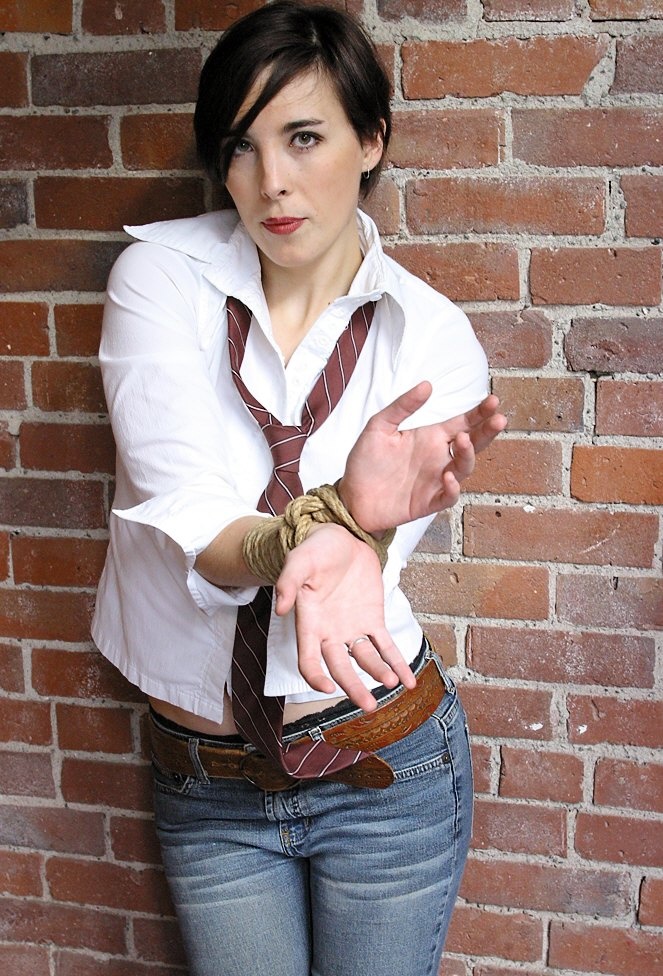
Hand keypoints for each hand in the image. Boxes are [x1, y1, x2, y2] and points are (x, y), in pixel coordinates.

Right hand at [275, 524, 415, 710]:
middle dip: (353, 688)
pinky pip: (386, 647)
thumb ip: (288, 582)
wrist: (341, 537)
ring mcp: (353, 629)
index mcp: (308, 624)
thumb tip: (280, 608)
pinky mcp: (373, 620)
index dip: (315, 677)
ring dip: (378, 673)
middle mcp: (330, 633)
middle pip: (340, 668)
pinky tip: (409, 681)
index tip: (327, 688)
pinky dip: (397, 664)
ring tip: (390, 682)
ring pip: (366, 660)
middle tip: (368, 706)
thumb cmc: (315, 550)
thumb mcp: (299, 561)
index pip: (308, 660)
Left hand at [338, 384, 505, 533]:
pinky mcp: (428, 502)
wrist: (352, 497)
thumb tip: (427, 385)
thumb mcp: (379, 427)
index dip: (479, 412)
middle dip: (487, 431)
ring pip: (464, 468)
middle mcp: (439, 457)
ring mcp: (436, 481)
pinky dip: (452, 487)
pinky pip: (448, 496)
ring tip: (461, 440)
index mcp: (431, 437)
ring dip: (468, 454)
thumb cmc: (366, 462)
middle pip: (472, 443)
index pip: (463, 422)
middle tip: (498, 418)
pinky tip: (448, 476)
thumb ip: (402, 407)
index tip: (493, 400)